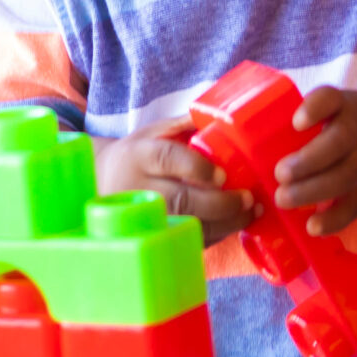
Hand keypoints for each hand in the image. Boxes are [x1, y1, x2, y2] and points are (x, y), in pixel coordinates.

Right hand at [96, 121, 254, 245]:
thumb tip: (222, 116)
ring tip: (251, 212)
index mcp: (140, 155)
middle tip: (248, 198)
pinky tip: (235, 223)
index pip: (167, 159)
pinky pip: (188, 240)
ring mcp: (144, 218)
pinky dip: (216, 234)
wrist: (104, 182)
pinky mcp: (154, 236)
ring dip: (225, 223)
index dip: (196, 168)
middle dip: (220, 203)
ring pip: (187, 226)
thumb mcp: (156, 131)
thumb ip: (186, 123)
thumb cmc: (140, 153)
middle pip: (180, 200)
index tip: (222, 174)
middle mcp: (139, 189)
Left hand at [271, 85, 356, 236]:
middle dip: (308, 160)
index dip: (315, 108)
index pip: (331, 99)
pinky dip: (334, 219)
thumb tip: (238, 138)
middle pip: (339, 142)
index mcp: (342, 107)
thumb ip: (301, 121)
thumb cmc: (345, 123)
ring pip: (347, 175)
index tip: (296, 122)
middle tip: (279, 173)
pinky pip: (354, 206)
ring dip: (314, 190)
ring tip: (283, 199)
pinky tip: (311, 226)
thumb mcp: (333, 108)